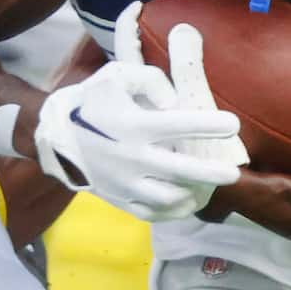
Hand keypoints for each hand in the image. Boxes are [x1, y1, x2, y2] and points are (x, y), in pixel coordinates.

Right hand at [31, 9, 243, 220]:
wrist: (58, 137)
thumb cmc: (94, 101)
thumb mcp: (117, 76)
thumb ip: (151, 80)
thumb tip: (176, 102)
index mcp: (132, 125)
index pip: (178, 125)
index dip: (208, 125)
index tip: (233, 124)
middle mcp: (130, 157)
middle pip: (180, 170)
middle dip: (211, 173)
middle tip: (233, 172)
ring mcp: (125, 183)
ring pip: (169, 197)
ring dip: (194, 193)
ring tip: (210, 187)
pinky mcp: (121, 201)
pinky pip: (154, 213)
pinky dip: (175, 210)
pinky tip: (188, 200)